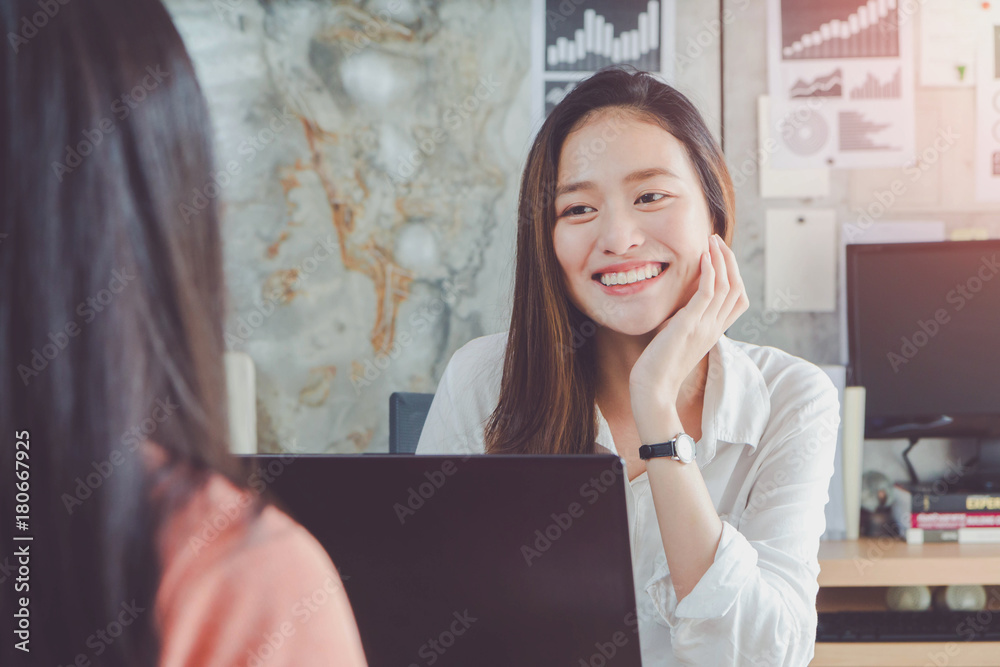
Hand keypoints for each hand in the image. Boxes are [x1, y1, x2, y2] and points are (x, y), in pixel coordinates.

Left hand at [628, 234, 748, 412]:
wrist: (653, 388)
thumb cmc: (659, 364)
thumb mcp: (677, 337)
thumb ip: (685, 320)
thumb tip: (679, 304)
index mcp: (714, 331)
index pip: (739, 300)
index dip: (734, 275)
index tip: (720, 257)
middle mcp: (714, 328)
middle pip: (737, 288)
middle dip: (730, 261)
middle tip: (716, 240)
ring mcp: (704, 327)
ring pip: (726, 287)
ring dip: (721, 260)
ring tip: (711, 241)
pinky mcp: (688, 325)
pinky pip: (708, 293)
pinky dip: (709, 272)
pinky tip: (704, 256)